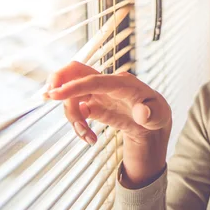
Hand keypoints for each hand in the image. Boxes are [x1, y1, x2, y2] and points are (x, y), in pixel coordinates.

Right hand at [44, 61, 171, 186]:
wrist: (152, 122)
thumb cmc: (157, 113)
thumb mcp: (160, 115)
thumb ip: (151, 113)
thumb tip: (142, 113)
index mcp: (123, 83)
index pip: (95, 80)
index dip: (75, 86)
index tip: (56, 93)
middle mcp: (107, 84)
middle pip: (76, 71)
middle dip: (59, 80)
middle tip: (49, 96)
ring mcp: (98, 93)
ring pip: (73, 96)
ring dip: (72, 117)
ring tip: (86, 136)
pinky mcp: (93, 104)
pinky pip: (76, 110)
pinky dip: (77, 125)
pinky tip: (89, 138)